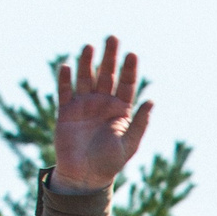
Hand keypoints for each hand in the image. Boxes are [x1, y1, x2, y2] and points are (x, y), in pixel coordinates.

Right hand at [51, 37, 154, 192]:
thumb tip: (151, 101)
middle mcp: (102, 103)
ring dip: (87, 63)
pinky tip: (67, 66)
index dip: (130, 70)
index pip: (127, 85)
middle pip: (107, 75)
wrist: (84, 177)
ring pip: (85, 78)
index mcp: (120, 110)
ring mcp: (83, 106)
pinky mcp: (66, 112)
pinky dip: (65, 79)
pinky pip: (65, 92)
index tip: (132, 54)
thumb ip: (139, 123)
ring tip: (90, 47)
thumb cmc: (109, 163)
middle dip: (110, 57)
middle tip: (113, 38)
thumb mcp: (128, 144)